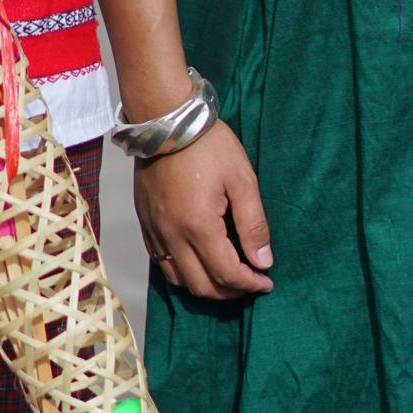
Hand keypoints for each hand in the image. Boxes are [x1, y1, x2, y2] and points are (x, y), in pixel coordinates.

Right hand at [135, 122, 273, 300]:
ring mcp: (155, 231)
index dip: (251, 284)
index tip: (267, 282)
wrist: (167, 120)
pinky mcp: (145, 223)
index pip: (227, 274)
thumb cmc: (209, 146)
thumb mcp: (242, 180)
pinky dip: (183, 272)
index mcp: (199, 226)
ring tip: (227, 276)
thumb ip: (253, 225)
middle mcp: (172, 235)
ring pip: (178, 280)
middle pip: (201, 287)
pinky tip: (200, 261)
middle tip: (250, 282)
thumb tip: (263, 262)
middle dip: (230, 292)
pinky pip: (161, 263)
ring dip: (205, 286)